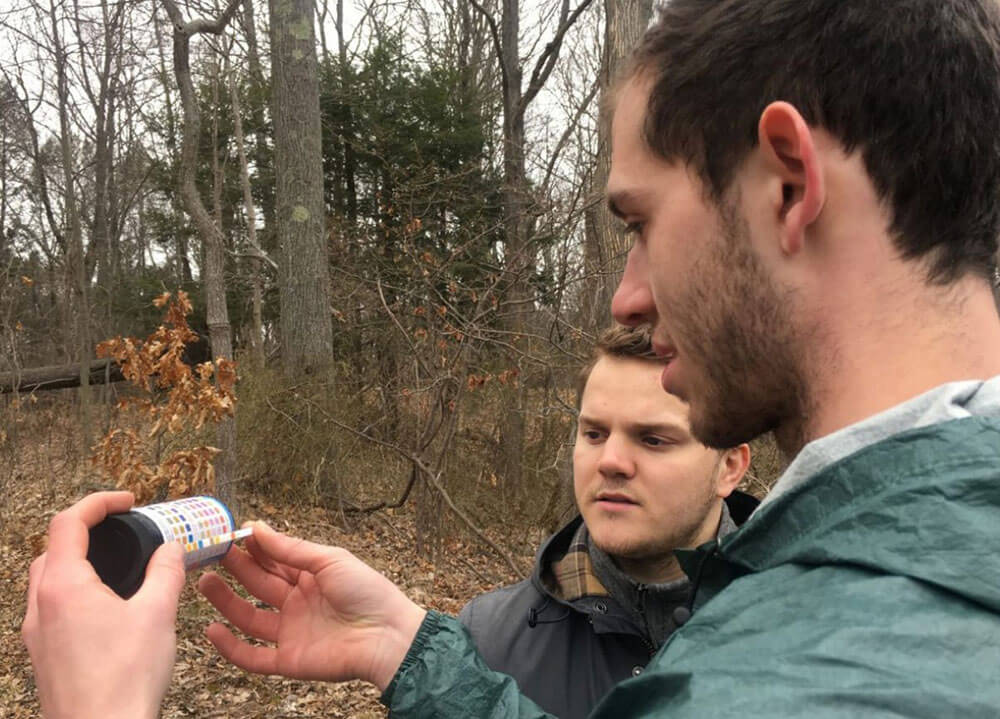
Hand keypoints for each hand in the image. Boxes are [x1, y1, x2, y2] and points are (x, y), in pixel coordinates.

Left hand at [21, 491, 185, 718]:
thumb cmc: (125, 680)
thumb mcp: (158, 614)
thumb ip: (165, 572)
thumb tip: (171, 548)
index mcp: (63, 587)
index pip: (67, 523)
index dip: (98, 503)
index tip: (127, 502)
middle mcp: (40, 607)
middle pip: (51, 549)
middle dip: (84, 531)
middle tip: (122, 530)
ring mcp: (36, 635)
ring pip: (47, 581)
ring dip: (76, 562)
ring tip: (116, 567)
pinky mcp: (43, 657)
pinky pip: (50, 609)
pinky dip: (74, 592)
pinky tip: (107, 609)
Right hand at [198, 522, 426, 690]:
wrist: (387, 636)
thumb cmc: (367, 592)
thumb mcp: (330, 560)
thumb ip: (291, 549)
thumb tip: (257, 528)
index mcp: (310, 577)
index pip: (274, 560)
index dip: (252, 548)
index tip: (228, 533)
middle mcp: (298, 603)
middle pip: (258, 585)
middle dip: (235, 569)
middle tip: (210, 553)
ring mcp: (292, 632)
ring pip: (249, 618)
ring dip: (226, 602)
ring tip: (204, 582)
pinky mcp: (289, 660)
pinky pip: (253, 657)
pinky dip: (231, 647)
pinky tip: (211, 629)